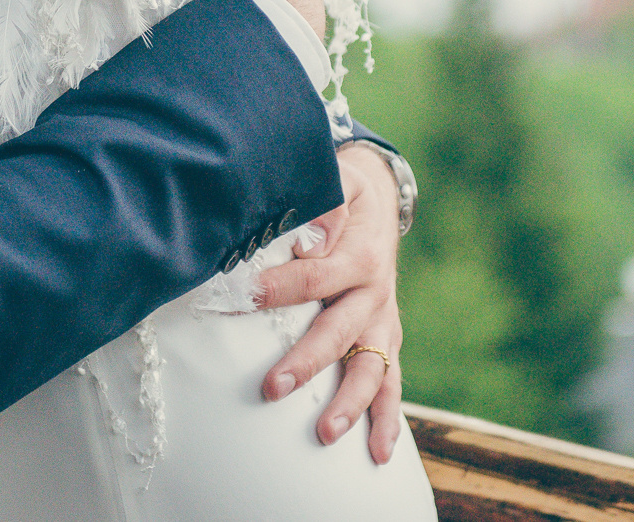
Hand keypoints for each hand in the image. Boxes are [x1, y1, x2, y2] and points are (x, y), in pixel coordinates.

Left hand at [256, 144, 405, 461]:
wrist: (379, 202)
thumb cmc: (345, 193)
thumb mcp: (338, 180)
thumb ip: (325, 200)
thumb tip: (309, 235)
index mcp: (360, 255)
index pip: (316, 275)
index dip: (280, 287)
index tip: (243, 298)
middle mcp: (375, 293)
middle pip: (340, 332)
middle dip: (307, 362)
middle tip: (271, 387)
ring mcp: (382, 321)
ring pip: (371, 369)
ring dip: (349, 403)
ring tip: (325, 434)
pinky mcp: (385, 339)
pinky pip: (389, 382)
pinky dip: (386, 418)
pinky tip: (378, 453)